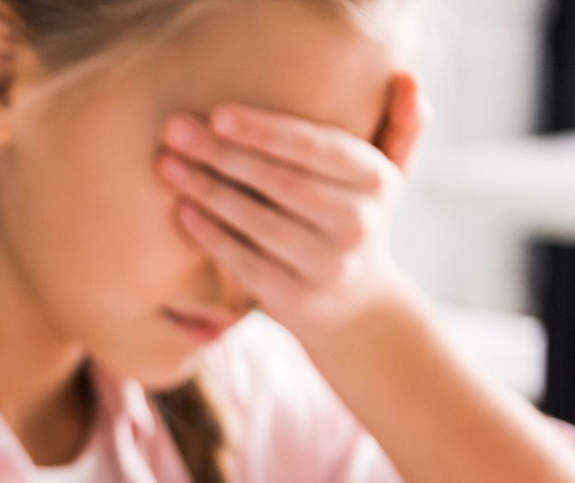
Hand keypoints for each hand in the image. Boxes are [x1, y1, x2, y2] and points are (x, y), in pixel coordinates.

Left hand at [155, 71, 431, 339]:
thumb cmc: (356, 221)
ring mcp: (326, 264)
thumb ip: (401, 127)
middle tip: (174, 132)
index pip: (316, 147)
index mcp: (376, 181)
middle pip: (279, 181)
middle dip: (222, 154)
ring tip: (168, 166)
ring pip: (256, 220)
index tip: (218, 114)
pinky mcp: (294, 298)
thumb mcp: (389, 177)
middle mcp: (356, 222)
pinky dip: (210, 234)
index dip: (266, 131)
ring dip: (207, 190)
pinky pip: (242, 260)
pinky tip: (182, 210)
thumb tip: (409, 79)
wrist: (356, 308)